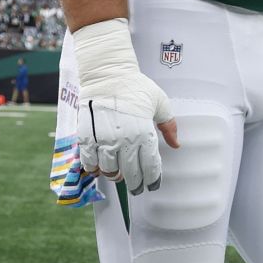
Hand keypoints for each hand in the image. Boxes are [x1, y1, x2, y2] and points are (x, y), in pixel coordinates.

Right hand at [77, 73, 179, 193]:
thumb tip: (176, 145)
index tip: (153, 185)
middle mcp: (124, 140)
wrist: (107, 74)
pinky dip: (94, 169)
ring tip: (119, 176)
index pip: (150, 166)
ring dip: (115, 176)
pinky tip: (100, 168)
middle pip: (130, 174)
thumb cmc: (136, 86)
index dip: (152, 179)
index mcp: (144, 133)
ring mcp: (103, 140)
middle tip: (138, 187)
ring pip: (109, 171)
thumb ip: (169, 125)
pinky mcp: (86, 137)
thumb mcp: (160, 102)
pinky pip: (89, 163)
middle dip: (136, 184)